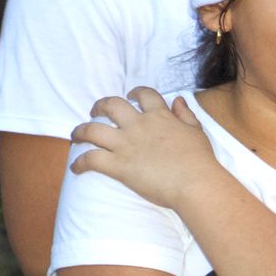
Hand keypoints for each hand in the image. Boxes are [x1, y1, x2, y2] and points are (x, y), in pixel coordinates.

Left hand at [69, 88, 221, 208]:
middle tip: (95, 112)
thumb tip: (178, 100)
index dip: (135, 92)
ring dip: (80, 132)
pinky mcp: (118, 165)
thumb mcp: (196, 131)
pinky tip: (76, 167)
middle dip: (99, 106)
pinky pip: (90, 159)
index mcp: (159, 116)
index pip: (144, 94)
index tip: (130, 96)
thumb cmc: (200, 159)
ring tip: (77, 136)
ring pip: (92, 130)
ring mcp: (126, 145)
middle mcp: (138, 126)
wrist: (195, 183)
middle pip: (111, 106)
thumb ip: (185, 114)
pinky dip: (79, 163)